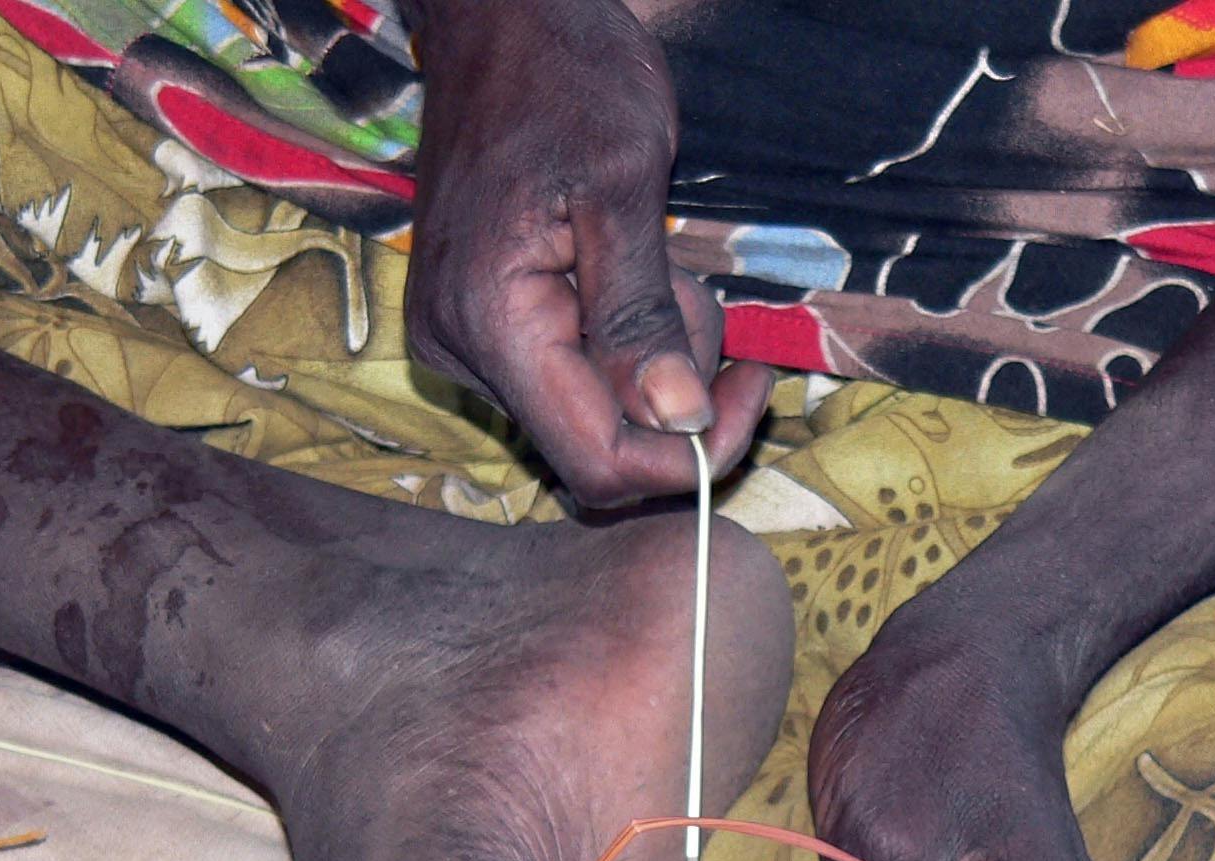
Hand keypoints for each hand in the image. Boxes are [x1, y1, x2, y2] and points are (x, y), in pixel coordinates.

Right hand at [405, 0, 769, 506]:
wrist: (504, 21)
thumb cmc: (567, 77)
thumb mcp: (624, 185)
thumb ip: (645, 314)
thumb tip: (681, 423)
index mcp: (492, 324)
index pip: (600, 463)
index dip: (689, 456)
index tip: (753, 389)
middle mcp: (461, 352)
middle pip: (600, 451)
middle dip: (675, 396)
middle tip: (701, 296)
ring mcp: (465, 346)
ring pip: (594, 419)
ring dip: (653, 360)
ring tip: (658, 266)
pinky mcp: (483, 333)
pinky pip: (575, 381)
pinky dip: (623, 345)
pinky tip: (625, 276)